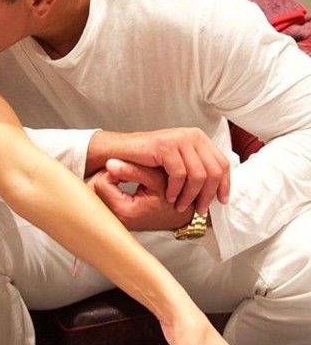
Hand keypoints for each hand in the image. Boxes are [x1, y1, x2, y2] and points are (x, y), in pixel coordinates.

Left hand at [88, 159, 192, 230]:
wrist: (180, 217)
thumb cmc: (173, 200)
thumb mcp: (157, 181)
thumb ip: (133, 171)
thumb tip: (109, 162)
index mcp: (124, 211)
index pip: (101, 183)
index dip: (113, 171)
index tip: (127, 169)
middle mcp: (114, 218)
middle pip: (93, 189)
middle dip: (106, 176)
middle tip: (124, 172)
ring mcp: (112, 219)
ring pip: (94, 193)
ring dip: (105, 181)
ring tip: (124, 177)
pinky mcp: (112, 216)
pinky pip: (99, 198)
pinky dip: (107, 188)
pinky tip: (121, 183)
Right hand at [89, 128, 229, 214]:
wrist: (119, 151)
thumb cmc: (147, 159)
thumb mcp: (178, 160)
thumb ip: (196, 166)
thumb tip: (218, 188)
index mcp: (198, 138)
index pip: (222, 163)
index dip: (224, 185)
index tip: (220, 202)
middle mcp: (192, 135)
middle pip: (214, 171)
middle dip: (207, 194)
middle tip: (198, 209)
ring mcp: (178, 139)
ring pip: (198, 175)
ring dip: (190, 195)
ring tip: (180, 205)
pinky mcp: (165, 146)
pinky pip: (179, 174)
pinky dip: (175, 189)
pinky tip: (168, 196)